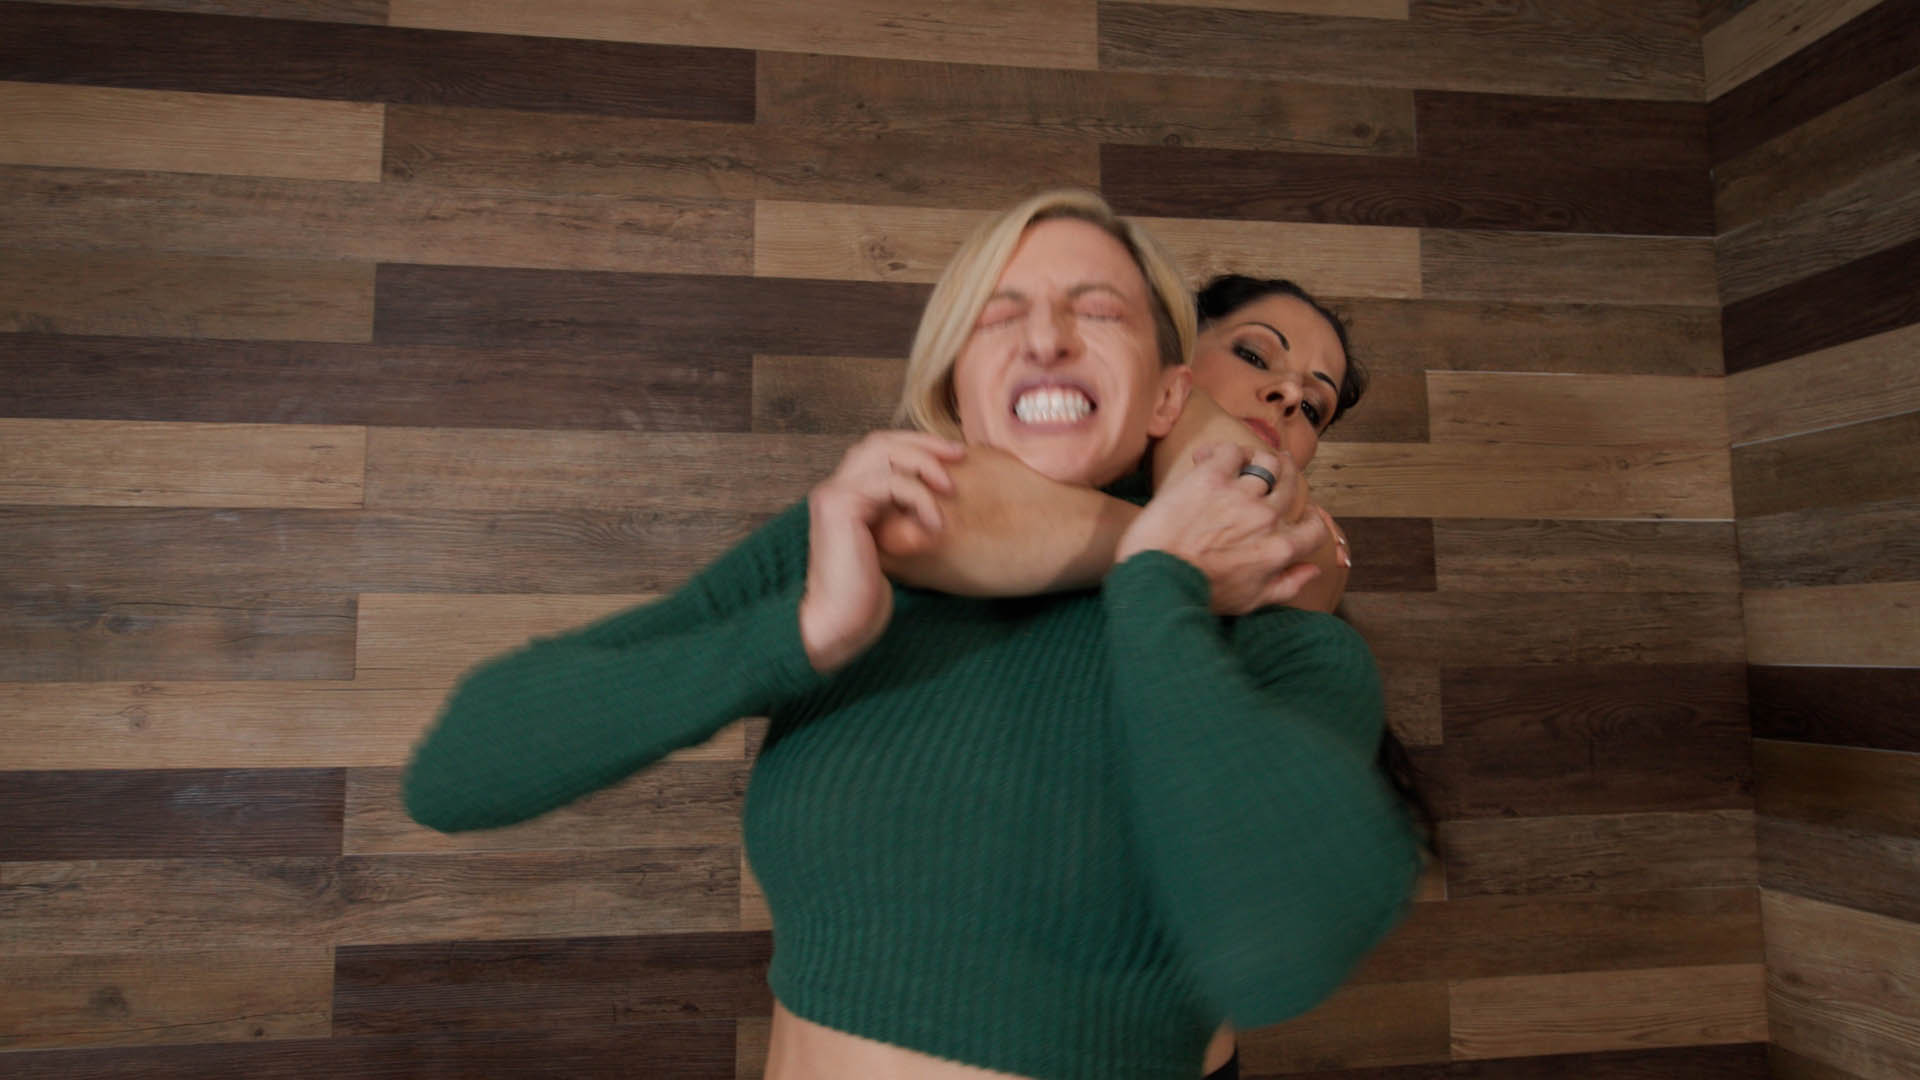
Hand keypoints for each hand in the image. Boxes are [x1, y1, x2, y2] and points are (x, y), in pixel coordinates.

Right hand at [800, 431, 964, 671]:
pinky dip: (918, 498)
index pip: (879, 449)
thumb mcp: (892, 546)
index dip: (917, 445)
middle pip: (880, 441)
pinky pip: (889, 483)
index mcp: (846, 495)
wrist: (839, 624)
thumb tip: (939, 496)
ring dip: (924, 466)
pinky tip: (934, 525)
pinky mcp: (839, 506)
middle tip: (959, 455)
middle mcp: (834, 488)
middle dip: (923, 444)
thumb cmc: (865, 595)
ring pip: (883, 453)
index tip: (953, 455)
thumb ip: (901, 517)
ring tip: (950, 491)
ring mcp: (833, 494)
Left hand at [1116, 442, 1330, 614]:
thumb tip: (1312, 571)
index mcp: (1279, 549)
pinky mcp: (1211, 477)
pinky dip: (1225, 450)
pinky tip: (1212, 457)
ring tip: (1251, 458)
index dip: (1312, 521)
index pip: (1314, 529)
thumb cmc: (1201, 595)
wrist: (1158, 579)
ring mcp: (1240, 495)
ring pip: (1267, 464)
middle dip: (1289, 476)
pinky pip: (1232, 451)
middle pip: (1291, 485)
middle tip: (1283, 465)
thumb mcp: (1251, 602)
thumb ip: (1287, 585)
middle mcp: (1266, 518)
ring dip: (1262, 460)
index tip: (1304, 515)